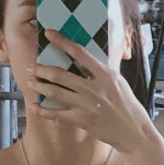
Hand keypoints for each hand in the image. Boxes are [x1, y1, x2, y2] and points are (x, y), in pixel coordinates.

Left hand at [33, 32, 153, 153]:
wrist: (133, 131)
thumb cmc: (126, 104)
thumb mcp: (118, 81)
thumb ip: (100, 71)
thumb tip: (83, 59)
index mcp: (105, 75)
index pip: (80, 53)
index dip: (62, 42)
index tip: (49, 33)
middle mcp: (94, 88)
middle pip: (60, 75)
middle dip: (41, 70)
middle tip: (32, 67)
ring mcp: (86, 105)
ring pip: (55, 93)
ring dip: (39, 86)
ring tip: (30, 82)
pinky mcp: (81, 121)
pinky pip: (56, 114)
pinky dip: (43, 110)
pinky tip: (34, 106)